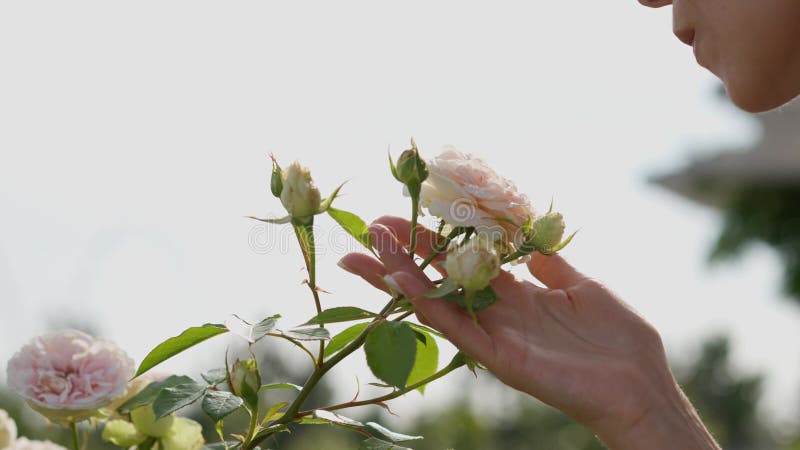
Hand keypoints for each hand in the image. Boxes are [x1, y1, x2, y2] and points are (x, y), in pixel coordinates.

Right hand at [339, 216, 719, 449]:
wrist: (641, 384)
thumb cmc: (619, 339)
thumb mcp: (584, 287)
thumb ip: (553, 266)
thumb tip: (533, 243)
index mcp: (517, 295)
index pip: (465, 261)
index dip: (438, 239)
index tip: (410, 214)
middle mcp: (498, 313)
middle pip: (441, 279)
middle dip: (404, 254)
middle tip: (370, 227)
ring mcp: (495, 335)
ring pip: (438, 302)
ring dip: (403, 276)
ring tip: (372, 250)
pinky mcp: (500, 358)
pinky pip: (458, 329)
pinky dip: (430, 307)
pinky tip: (405, 284)